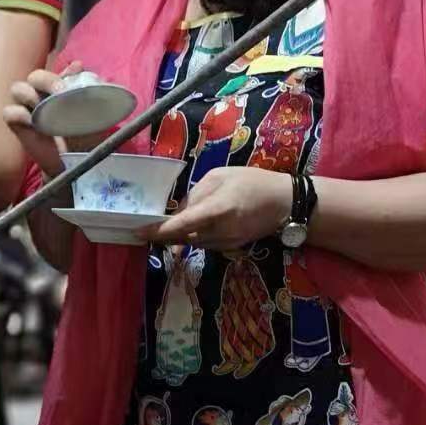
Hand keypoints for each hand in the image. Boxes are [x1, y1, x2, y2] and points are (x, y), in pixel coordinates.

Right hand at [2, 60, 107, 177]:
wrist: (74, 162)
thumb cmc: (84, 135)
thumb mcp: (94, 114)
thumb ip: (89, 91)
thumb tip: (82, 68)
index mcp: (62, 89)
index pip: (61, 72)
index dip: (67, 71)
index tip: (77, 72)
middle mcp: (43, 94)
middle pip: (36, 76)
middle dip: (47, 80)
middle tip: (61, 91)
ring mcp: (28, 108)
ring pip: (18, 89)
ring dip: (29, 93)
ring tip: (42, 106)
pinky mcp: (18, 125)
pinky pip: (9, 112)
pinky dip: (18, 113)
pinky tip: (31, 121)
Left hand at [138, 167, 292, 250]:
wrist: (285, 204)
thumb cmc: (253, 182)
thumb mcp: (220, 176)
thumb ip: (196, 193)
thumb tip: (179, 210)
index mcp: (217, 209)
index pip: (182, 224)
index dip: (159, 231)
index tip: (140, 232)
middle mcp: (220, 231)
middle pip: (183, 237)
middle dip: (165, 233)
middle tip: (147, 227)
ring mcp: (226, 243)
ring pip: (192, 242)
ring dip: (180, 234)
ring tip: (173, 221)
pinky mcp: (230, 248)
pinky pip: (205, 243)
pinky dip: (195, 236)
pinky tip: (196, 225)